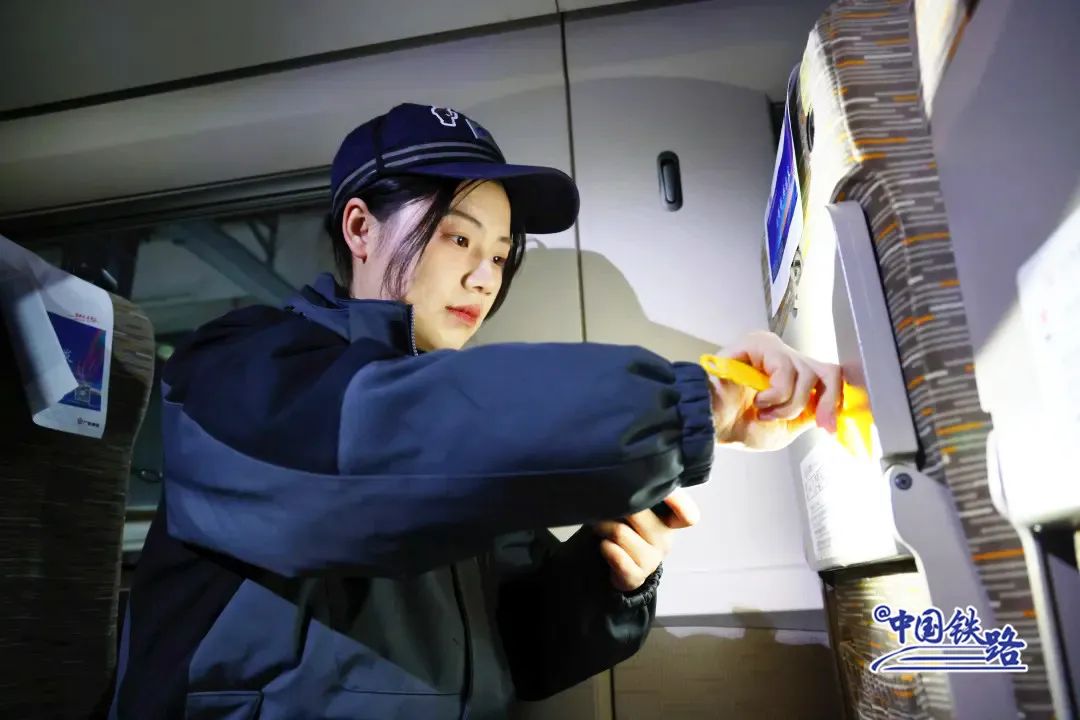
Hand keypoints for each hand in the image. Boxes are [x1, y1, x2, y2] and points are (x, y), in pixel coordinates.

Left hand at [590, 488, 699, 591]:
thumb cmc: (628, 527)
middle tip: (605, 505)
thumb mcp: (639, 508)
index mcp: (670, 520)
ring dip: (602, 526)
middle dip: (614, 506)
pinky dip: (605, 547)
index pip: (688, 514)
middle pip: (637, 513)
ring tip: (600, 525)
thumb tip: (632, 473)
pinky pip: (616, 557)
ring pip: (620, 532)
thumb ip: (644, 492)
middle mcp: (665, 539)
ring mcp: (652, 560)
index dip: (677, 501)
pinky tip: (604, 545)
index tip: (660, 491)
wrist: (619, 565)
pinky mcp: (636, 576)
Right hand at [708, 330, 842, 450]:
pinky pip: (786, 369)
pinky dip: (776, 394)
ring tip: (764, 412)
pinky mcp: (759, 344)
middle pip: (828, 371)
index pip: (829, 377)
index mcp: (792, 375)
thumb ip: (810, 412)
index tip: (829, 427)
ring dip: (788, 404)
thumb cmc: (738, 425)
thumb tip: (831, 410)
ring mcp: (773, 349)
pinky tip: (758, 400)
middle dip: (825, 403)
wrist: (710, 425)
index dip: (834, 402)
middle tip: (816, 423)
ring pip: (808, 374)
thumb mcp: (786, 427)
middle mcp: (785, 358)